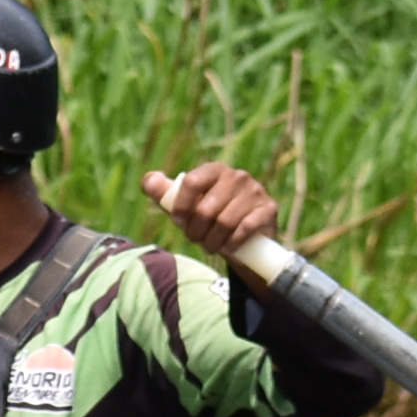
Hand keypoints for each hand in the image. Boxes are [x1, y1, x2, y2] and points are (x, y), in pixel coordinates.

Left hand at [139, 161, 281, 260]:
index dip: (181, 207)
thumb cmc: (209, 218)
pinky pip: (245, 228)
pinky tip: (229, 247)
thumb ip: (165, 194)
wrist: (245, 237)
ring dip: (213, 241)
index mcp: (214, 170)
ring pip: (224, 222)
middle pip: (205, 209)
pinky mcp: (268, 209)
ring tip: (211, 246)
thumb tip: (148, 180)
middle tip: (196, 240)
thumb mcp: (186, 206)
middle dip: (196, 231)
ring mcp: (255, 191)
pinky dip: (233, 243)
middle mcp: (236, 176)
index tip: (179, 223)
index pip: (191, 182)